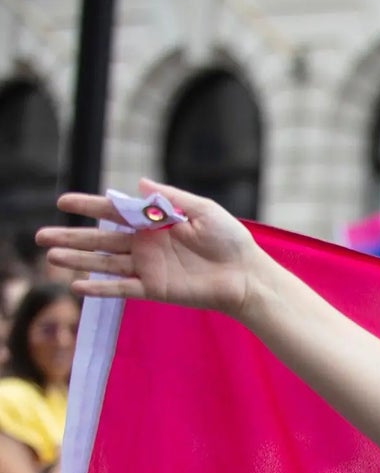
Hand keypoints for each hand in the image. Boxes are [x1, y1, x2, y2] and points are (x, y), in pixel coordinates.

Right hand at [37, 179, 259, 316]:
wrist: (247, 276)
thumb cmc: (230, 240)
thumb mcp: (203, 210)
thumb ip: (171, 197)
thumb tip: (138, 182)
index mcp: (155, 223)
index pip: (114, 212)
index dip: (88, 206)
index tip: (63, 202)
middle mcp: (145, 245)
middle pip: (100, 240)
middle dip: (71, 237)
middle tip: (40, 235)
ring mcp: (148, 268)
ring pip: (104, 264)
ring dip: (77, 261)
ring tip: (50, 257)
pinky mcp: (154, 289)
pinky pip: (122, 288)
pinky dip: (100, 289)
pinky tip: (76, 286)